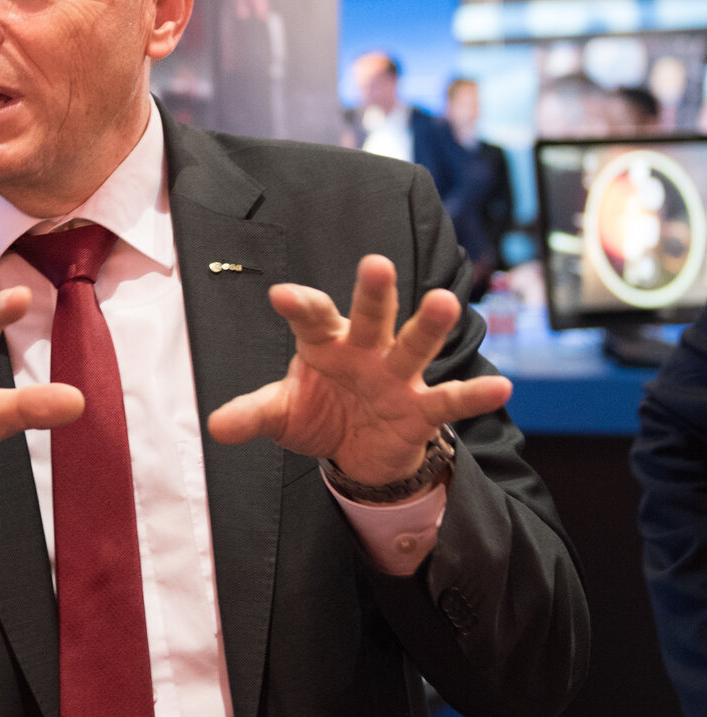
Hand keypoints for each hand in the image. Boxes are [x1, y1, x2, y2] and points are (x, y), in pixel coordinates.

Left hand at [207, 254, 511, 486]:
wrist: (358, 452)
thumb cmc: (319, 413)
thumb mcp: (282, 414)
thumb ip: (253, 414)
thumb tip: (214, 426)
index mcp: (325, 342)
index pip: (312, 317)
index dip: (299, 305)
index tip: (281, 295)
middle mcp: (365, 350)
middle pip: (370, 315)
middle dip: (374, 293)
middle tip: (376, 264)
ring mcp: (398, 376)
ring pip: (414, 345)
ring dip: (428, 325)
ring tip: (445, 301)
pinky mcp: (422, 409)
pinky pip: (450, 400)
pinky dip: (474, 394)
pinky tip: (502, 385)